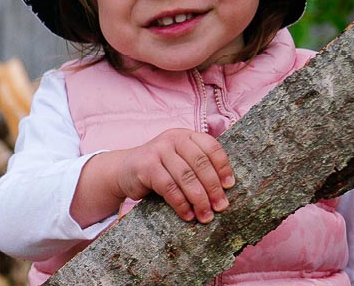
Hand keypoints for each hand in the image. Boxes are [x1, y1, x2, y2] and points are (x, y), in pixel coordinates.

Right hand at [108, 129, 235, 222]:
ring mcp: (158, 150)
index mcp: (186, 136)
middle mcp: (173, 138)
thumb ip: (198, 168)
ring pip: (186, 176)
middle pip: (200, 163)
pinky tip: (187, 215)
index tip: (229, 187)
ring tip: (206, 216)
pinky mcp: (146, 166)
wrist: (123, 171)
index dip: (223, 167)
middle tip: (221, 207)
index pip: (211, 147)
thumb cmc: (159, 170)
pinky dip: (181, 203)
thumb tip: (224, 193)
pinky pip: (169, 187)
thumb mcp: (179, 161)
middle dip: (213, 188)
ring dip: (199, 199)